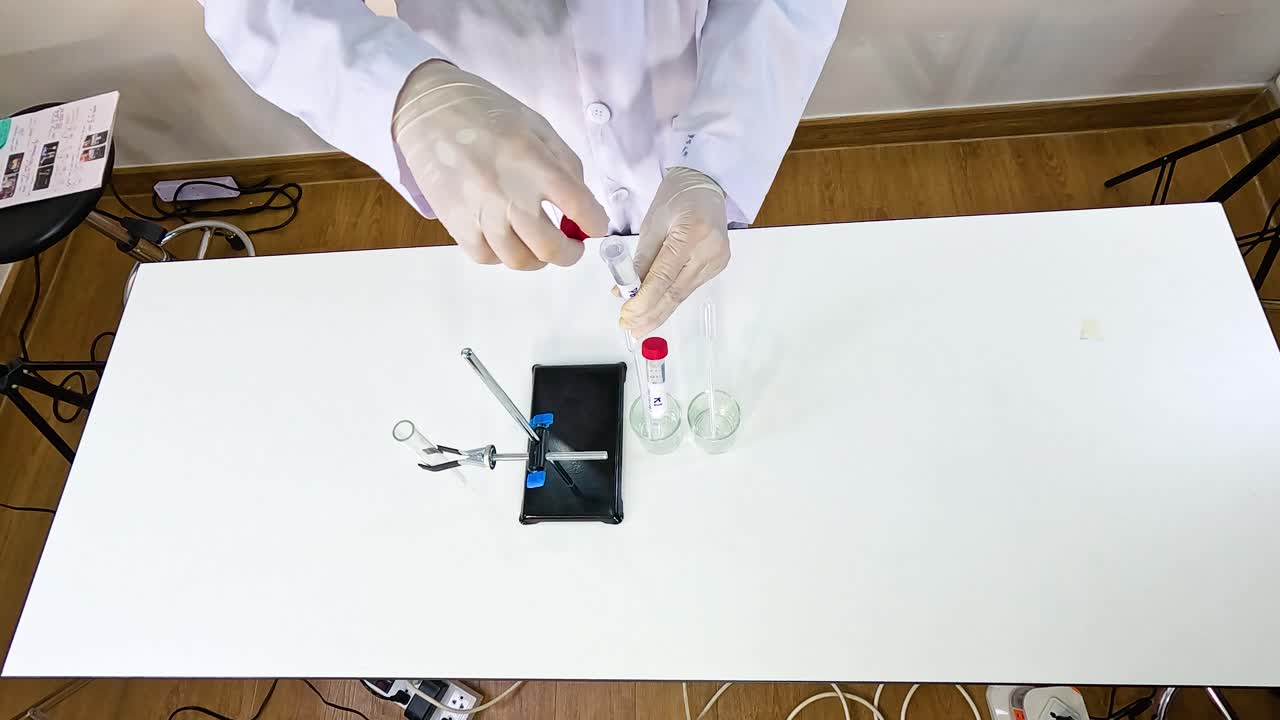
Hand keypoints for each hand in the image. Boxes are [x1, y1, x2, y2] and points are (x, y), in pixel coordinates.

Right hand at [392, 60, 607, 268]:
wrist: (427, 110)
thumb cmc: (485, 113)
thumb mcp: (537, 126)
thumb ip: (565, 166)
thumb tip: (582, 205)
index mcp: (533, 163)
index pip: (580, 208)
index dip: (596, 224)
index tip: (594, 226)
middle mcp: (508, 194)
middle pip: (551, 248)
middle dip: (570, 253)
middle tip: (571, 245)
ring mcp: (479, 212)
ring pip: (519, 260)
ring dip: (537, 258)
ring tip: (538, 243)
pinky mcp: (455, 224)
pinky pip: (486, 257)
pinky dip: (502, 254)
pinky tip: (506, 237)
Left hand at [621, 167, 729, 335]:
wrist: (705, 186)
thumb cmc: (675, 199)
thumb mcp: (652, 225)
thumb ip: (640, 260)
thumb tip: (624, 292)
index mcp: (691, 233)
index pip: (664, 277)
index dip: (644, 301)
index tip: (626, 316)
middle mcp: (710, 250)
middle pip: (676, 292)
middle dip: (651, 314)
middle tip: (631, 330)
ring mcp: (717, 260)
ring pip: (683, 294)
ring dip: (659, 312)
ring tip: (640, 327)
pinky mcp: (718, 266)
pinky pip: (690, 287)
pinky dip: (671, 300)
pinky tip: (657, 311)